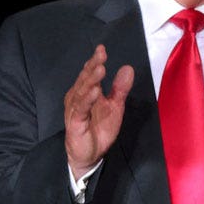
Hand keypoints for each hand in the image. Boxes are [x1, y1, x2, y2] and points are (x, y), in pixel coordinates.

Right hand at [64, 44, 133, 177]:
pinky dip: (88, 100)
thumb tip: (128, 68)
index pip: (90, 74)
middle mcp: (77, 98)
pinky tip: (95, 92)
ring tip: (100, 68)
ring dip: (91, 80)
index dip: (95, 61)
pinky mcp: (75, 123)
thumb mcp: (115, 106)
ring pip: (82, 92)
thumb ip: (120, 88)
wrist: (90, 155)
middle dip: (93, 66)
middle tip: (101, 54)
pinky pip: (81, 109)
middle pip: (85, 79)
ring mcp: (75, 110)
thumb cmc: (99, 129)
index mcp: (86, 92)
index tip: (102, 48)